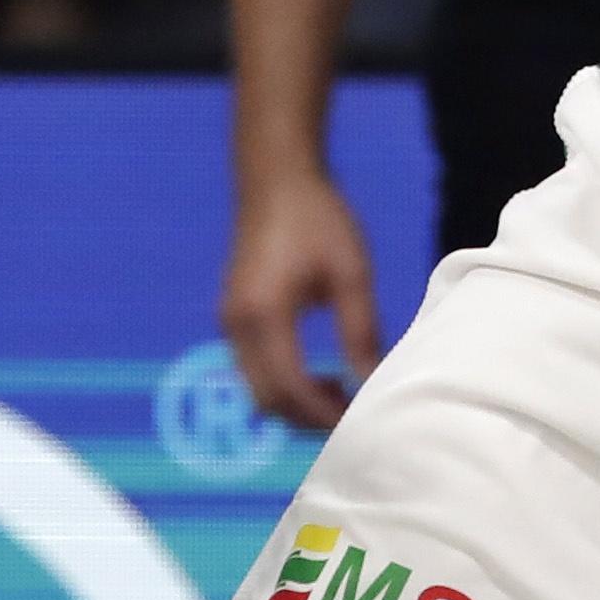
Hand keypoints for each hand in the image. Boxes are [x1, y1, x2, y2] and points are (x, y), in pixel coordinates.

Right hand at [219, 170, 385, 428]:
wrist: (276, 179)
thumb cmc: (319, 219)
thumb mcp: (351, 274)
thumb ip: (360, 332)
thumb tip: (372, 383)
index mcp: (264, 315)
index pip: (291, 388)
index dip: (325, 413)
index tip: (360, 420)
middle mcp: (236, 326)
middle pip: (267, 399)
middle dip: (308, 417)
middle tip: (353, 416)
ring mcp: (228, 323)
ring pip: (256, 389)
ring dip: (294, 403)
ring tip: (339, 394)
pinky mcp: (232, 317)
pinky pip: (252, 370)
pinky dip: (281, 384)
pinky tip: (317, 375)